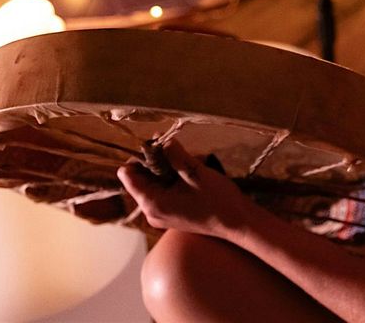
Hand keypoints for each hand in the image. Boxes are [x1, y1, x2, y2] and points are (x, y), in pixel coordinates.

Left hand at [117, 140, 253, 238]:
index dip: (140, 157)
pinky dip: (171, 180)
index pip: (127, 176)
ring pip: (152, 184)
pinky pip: (162, 192)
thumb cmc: (218, 200)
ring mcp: (160, 215)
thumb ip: (176, 156)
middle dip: (155, 162)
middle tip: (176, 151)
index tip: (159, 146)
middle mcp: (151, 212)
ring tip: (187, 163)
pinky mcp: (170, 215)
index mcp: (152, 203)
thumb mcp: (196, 173)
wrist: (236, 223)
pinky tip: (189, 176)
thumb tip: (164, 141)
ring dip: (166, 170)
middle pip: (140, 179)